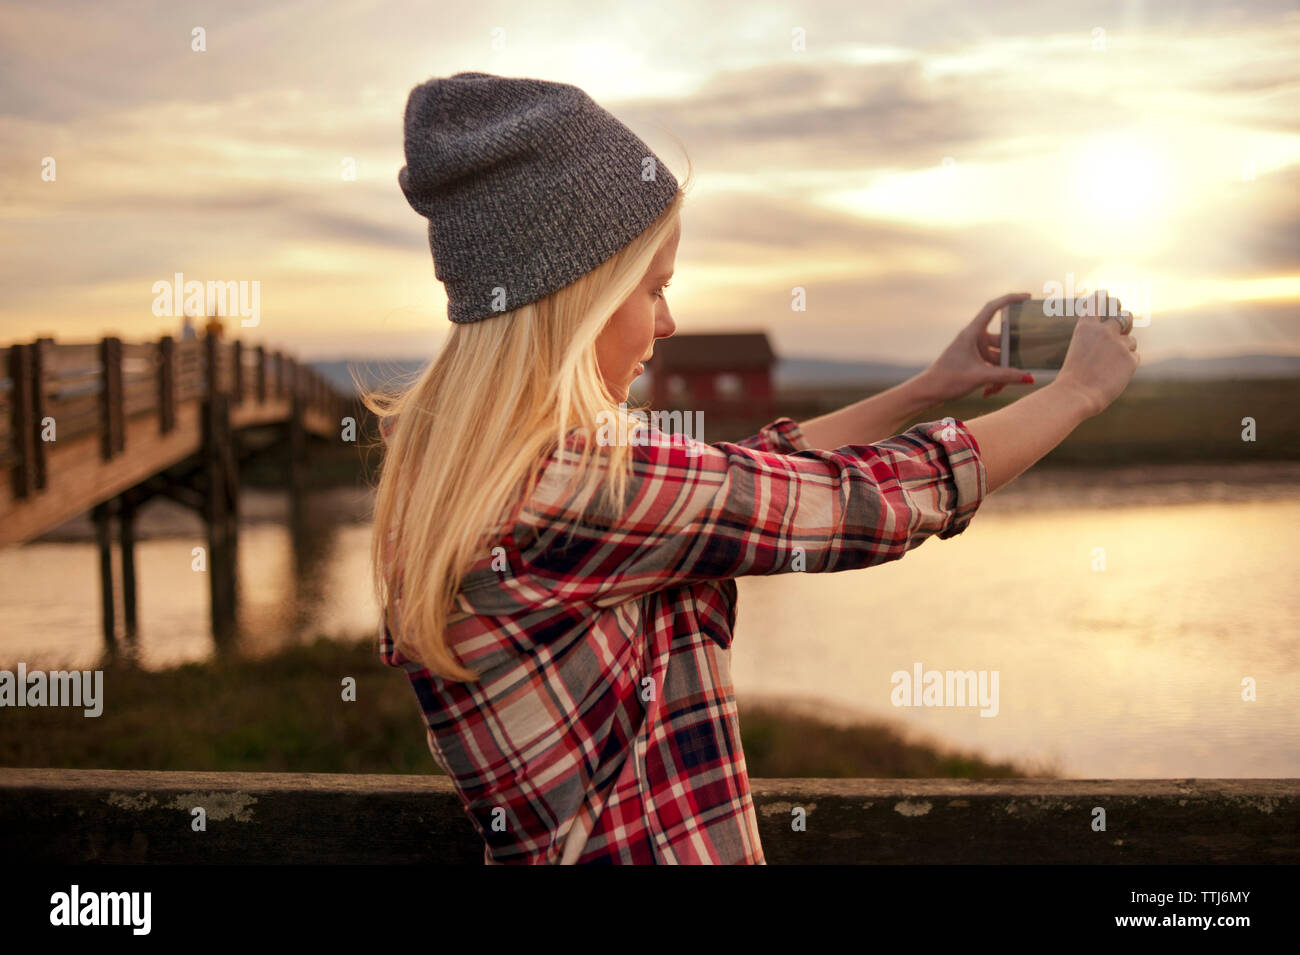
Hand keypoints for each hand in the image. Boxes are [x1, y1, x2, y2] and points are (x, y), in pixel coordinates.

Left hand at [918, 292, 1038, 402]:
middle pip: (1002, 341)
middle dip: (1010, 358)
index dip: (1010, 299)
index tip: (1027, 297)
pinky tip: (990, 392)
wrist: (927, 392)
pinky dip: (994, 378)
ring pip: (998, 357)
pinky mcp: (973, 362)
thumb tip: (1029, 378)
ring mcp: (974, 350)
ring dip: (1002, 374)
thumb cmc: (947, 380)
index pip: (993, 308)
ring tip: (996, 389)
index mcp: (972, 333)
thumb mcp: (980, 377)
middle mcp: (974, 338)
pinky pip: (992, 366)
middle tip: (1018, 371)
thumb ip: (1006, 376)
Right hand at [1052, 290, 1140, 417]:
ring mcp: (1119, 343)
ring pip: (1131, 340)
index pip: (1097, 303)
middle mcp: (1104, 330)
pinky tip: (1115, 375)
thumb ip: (1095, 341)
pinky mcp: (1130, 358)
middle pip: (1124, 316)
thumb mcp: (1078, 351)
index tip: (1105, 293)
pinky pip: (1134, 357)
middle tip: (1125, 319)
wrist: (1076, 394)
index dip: (1103, 297)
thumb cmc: (1072, 378)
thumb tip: (1118, 339)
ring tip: (1111, 365)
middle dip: (1126, 318)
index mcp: (1086, 327)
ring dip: (1125, 349)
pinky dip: (1127, 365)